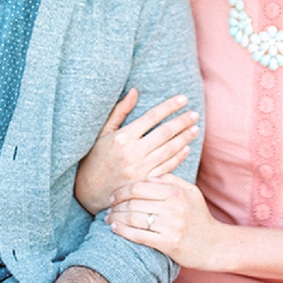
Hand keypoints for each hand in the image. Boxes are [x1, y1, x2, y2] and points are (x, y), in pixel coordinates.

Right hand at [75, 89, 199, 213]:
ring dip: (184, 138)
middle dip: (182, 121)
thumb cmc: (94, 158)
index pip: (152, 117)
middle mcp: (133, 153)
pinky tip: (187, 148)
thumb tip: (135, 91)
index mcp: (123, 137)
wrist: (87, 192)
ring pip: (169, 150)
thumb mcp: (103, 132)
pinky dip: (179, 157)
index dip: (169, 106)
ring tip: (195, 128)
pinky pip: (167, 168)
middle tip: (195, 113)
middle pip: (165, 133)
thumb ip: (120, 111)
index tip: (183, 99)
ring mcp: (140, 169)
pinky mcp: (145, 183)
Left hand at [105, 174, 221, 269]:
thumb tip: (148, 174)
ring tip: (108, 218)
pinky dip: (124, 231)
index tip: (113, 194)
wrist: (214, 244)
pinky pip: (139, 236)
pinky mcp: (168, 243)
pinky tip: (115, 228)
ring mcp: (171, 225)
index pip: (141, 186)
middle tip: (107, 207)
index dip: (123, 189)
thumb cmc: (199, 216)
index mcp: (176, 191)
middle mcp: (173, 206)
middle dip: (116, 204)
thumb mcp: (190, 192)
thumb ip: (170, 180)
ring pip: (135, 217)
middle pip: (135, 201)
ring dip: (117, 217)